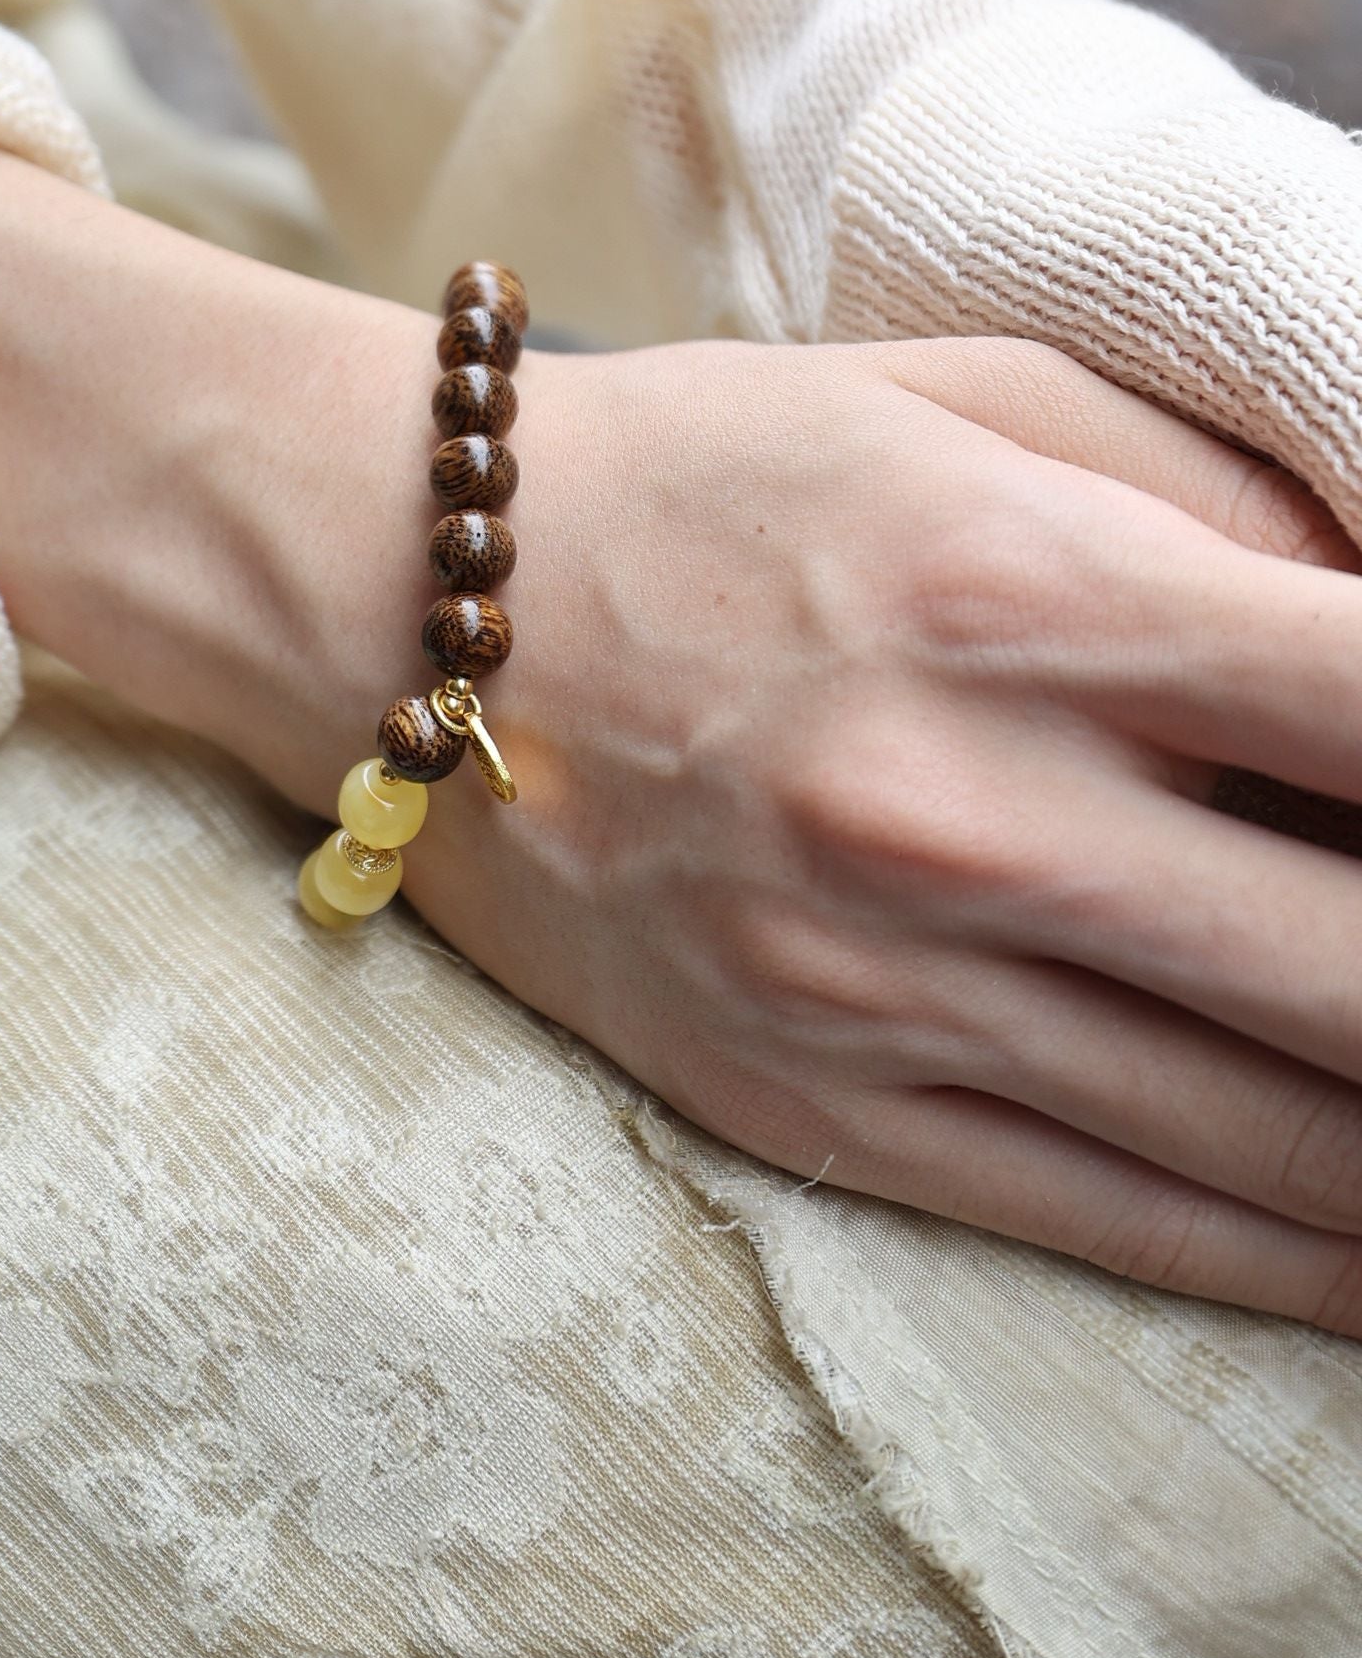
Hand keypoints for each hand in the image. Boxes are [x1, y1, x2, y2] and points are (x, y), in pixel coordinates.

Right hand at [0, 146, 1361, 1330]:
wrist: (387, 601)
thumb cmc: (709, 468)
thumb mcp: (971, 396)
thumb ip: (1229, 501)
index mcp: (1017, 592)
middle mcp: (964, 812)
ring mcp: (887, 988)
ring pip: (1278, 1143)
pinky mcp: (818, 1108)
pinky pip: (1121, 1223)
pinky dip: (1303, 1260)